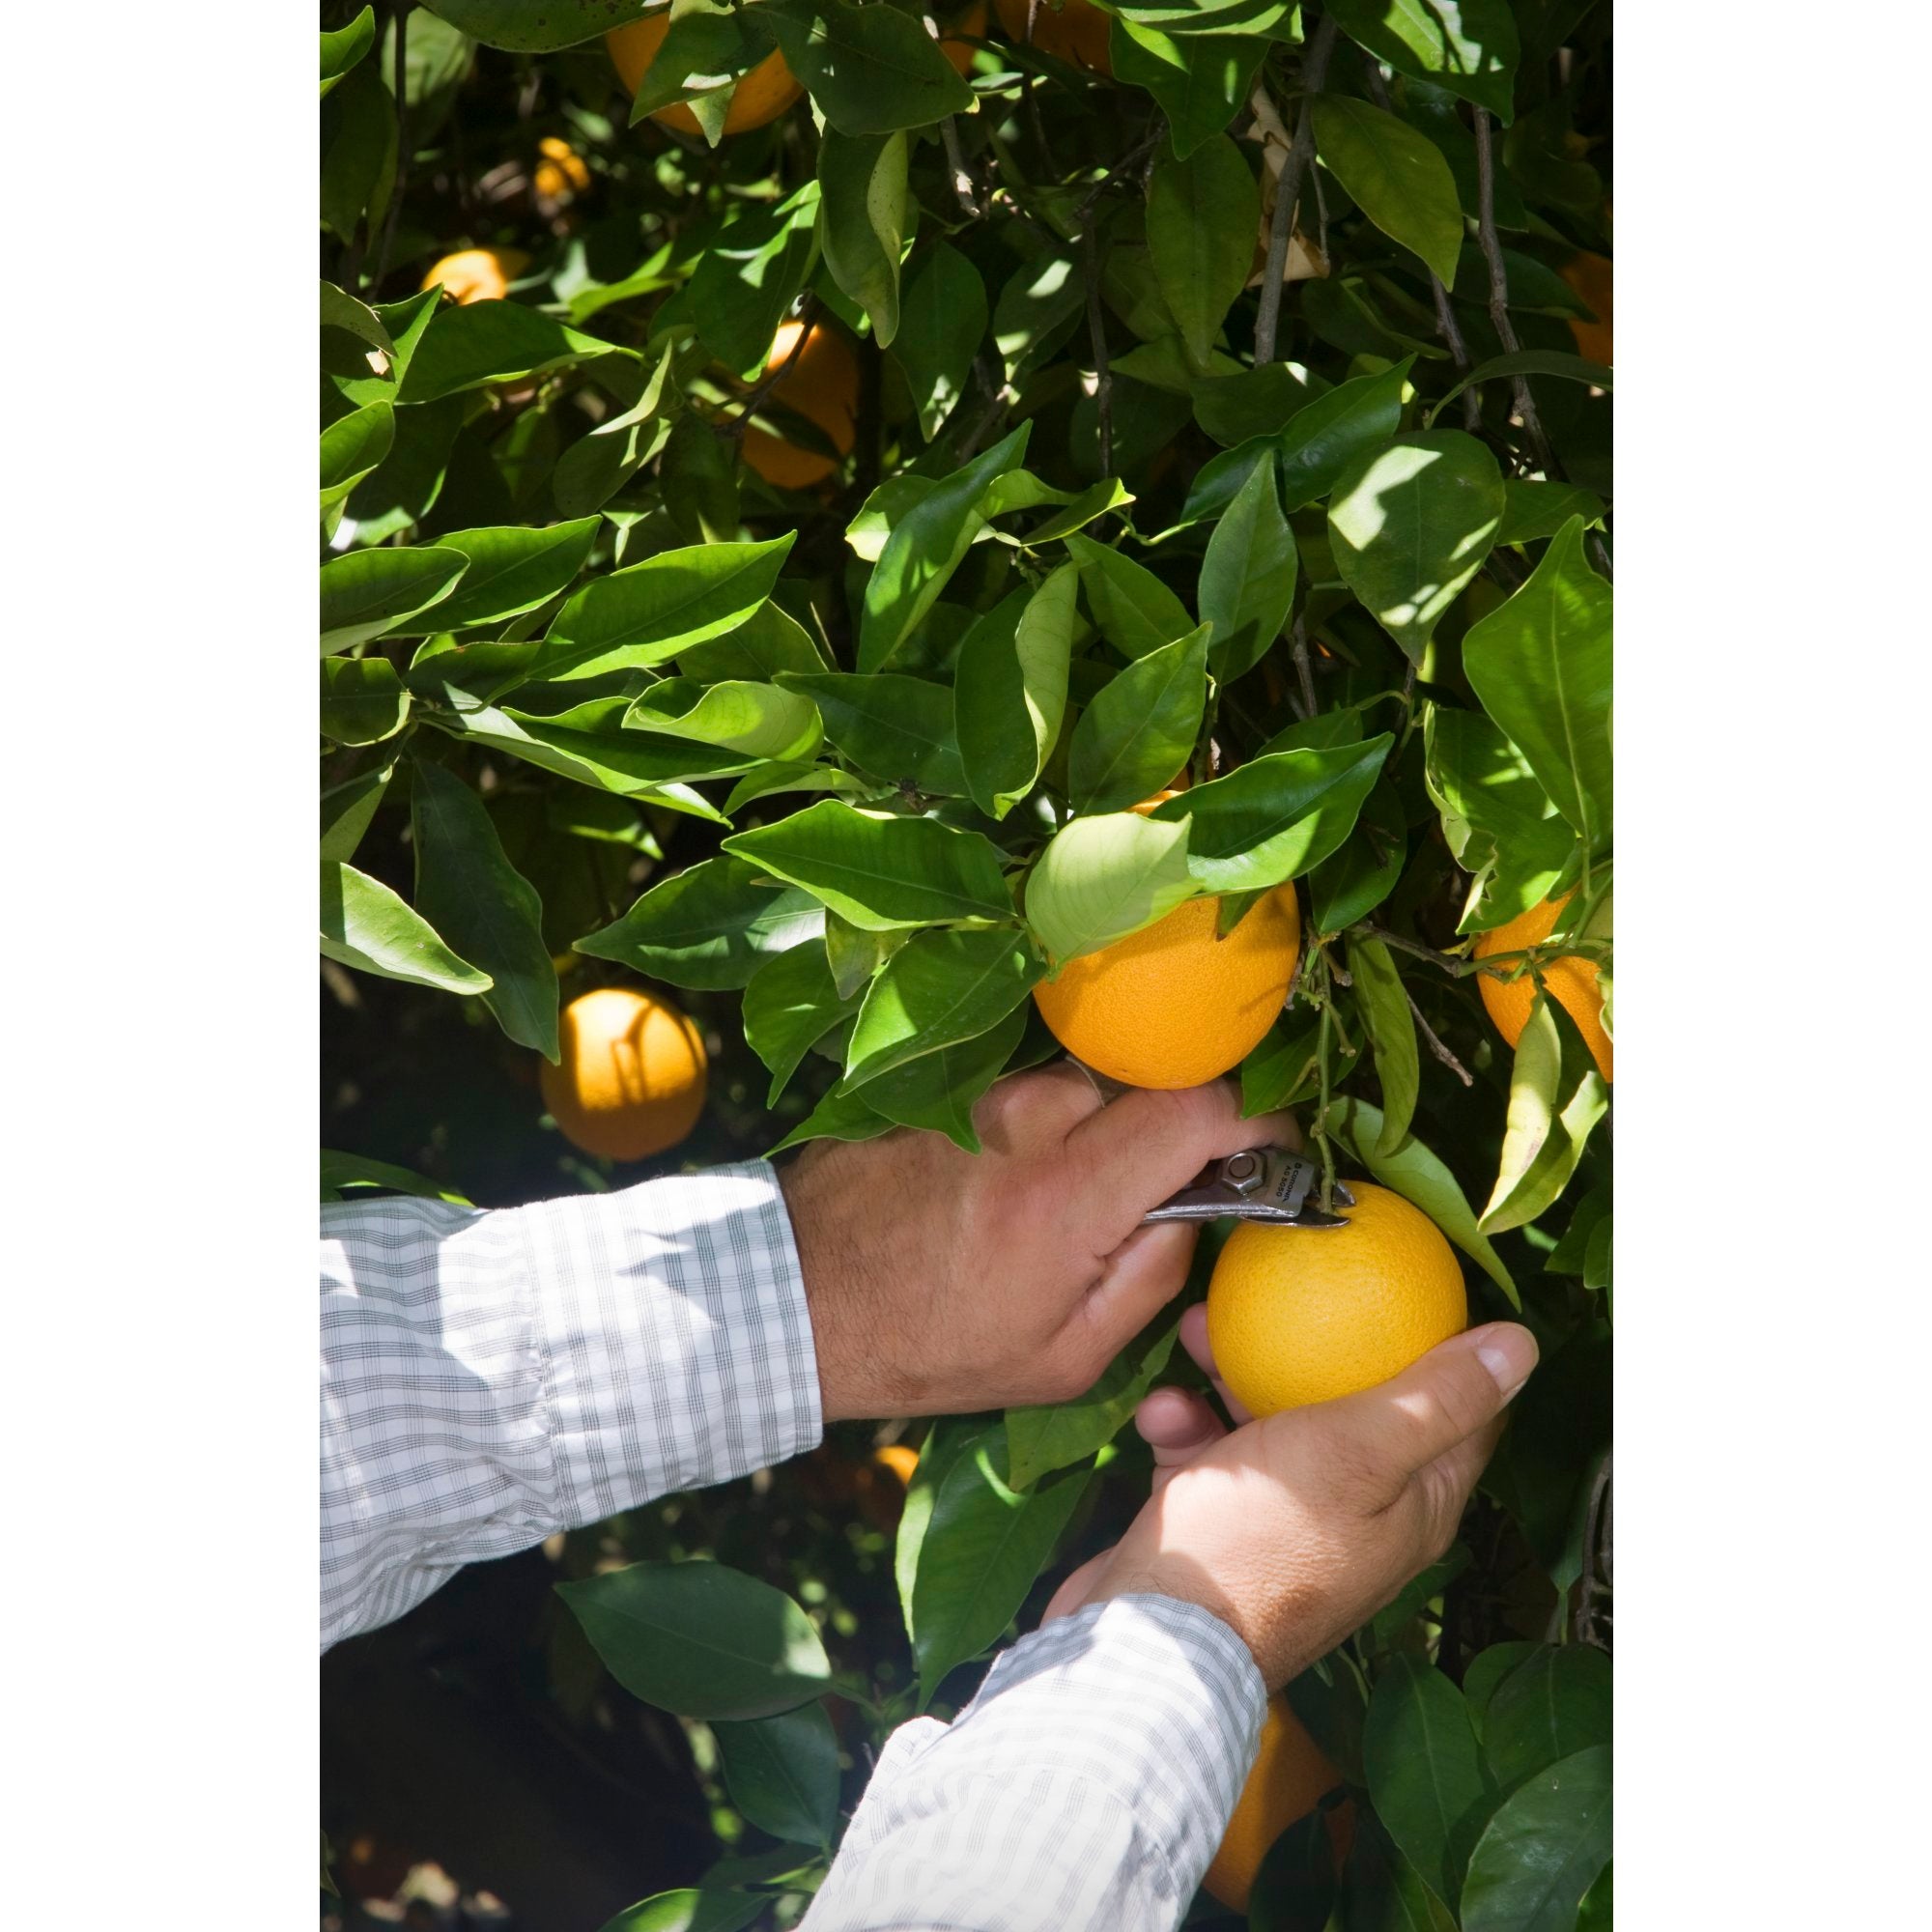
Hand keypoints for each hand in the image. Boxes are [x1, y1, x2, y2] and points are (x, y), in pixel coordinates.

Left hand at [777, 1067, 1295, 1422]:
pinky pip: (1029, 1084)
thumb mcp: (1063, 1359)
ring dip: (1104, 1124)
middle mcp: (1025, 1119)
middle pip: (1148, 1084)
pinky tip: (1014, 1175)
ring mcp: (979, 1090)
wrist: (797, 1299)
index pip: (1197, 1106)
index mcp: (1066, 1194)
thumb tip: (1195, 1212)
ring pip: (1088, 1081)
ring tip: (1073, 1191)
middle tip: (1163, 1188)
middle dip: (1173, 1129)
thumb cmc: (930, 1346)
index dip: (1253, 1121)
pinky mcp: (945, 1080)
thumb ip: (1151, 1278)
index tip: (1267, 1149)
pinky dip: (1047, 1119)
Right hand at [1041, 1303, 1536, 1687]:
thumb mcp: (1358, 1450)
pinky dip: (1189, 1426)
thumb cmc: (1260, 1546)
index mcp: (1412, 1504)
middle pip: (1355, 1403)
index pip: (1460, 1413)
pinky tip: (1164, 1410)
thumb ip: (1437, 1396)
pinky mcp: (1223, 1523)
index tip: (1414, 1284)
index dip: (1446, 1344)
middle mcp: (1358, 1513)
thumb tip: (1519, 1345)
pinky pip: (1214, 1454)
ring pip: (1273, 1420)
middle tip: (1283, 1293)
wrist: (1150, 1631)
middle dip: (1316, 1342)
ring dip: (1234, 1374)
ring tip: (1201, 1333)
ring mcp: (1287, 1520)